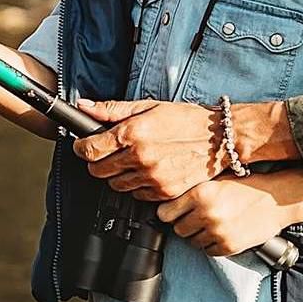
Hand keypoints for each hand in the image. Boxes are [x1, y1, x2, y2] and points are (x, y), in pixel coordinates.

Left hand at [72, 99, 215, 201]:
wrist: (220, 138)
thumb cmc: (186, 120)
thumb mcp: (148, 107)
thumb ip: (112, 110)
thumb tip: (84, 107)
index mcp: (133, 133)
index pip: (89, 150)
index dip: (81, 148)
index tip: (83, 146)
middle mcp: (141, 157)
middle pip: (98, 171)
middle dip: (98, 161)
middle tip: (108, 152)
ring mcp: (153, 178)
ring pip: (116, 185)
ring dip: (117, 174)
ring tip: (132, 160)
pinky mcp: (164, 192)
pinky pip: (137, 195)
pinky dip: (137, 185)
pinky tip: (147, 171)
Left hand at [163, 175, 292, 256]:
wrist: (278, 199)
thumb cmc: (248, 187)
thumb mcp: (217, 182)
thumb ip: (193, 193)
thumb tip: (168, 204)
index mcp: (200, 193)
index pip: (165, 213)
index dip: (169, 213)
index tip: (173, 213)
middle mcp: (206, 213)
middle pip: (177, 229)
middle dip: (185, 225)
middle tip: (197, 218)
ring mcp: (218, 232)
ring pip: (192, 242)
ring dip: (198, 236)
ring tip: (212, 225)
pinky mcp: (229, 246)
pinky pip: (208, 251)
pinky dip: (212, 245)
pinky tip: (222, 233)